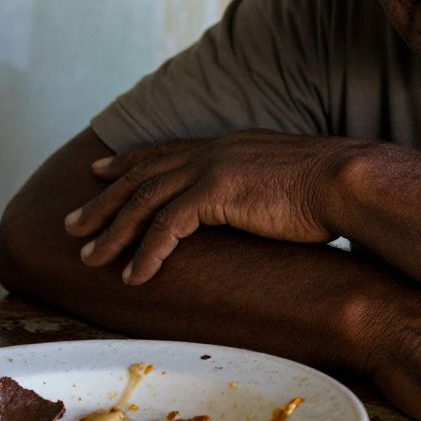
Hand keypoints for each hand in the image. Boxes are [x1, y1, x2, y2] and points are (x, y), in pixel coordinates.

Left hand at [63, 131, 365, 283]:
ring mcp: (214, 168)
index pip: (168, 151)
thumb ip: (260, 188)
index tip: (103, 170)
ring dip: (113, 230)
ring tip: (89, 257)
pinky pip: (167, 226)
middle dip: (104, 198)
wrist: (347, 179)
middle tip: (74, 221)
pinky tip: (134, 275)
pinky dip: (146, 252)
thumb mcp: (285, 179)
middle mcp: (215, 150)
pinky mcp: (217, 192)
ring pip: (145, 199)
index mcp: (230, 145)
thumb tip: (258, 206)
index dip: (131, 161)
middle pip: (144, 173)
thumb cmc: (330, 188)